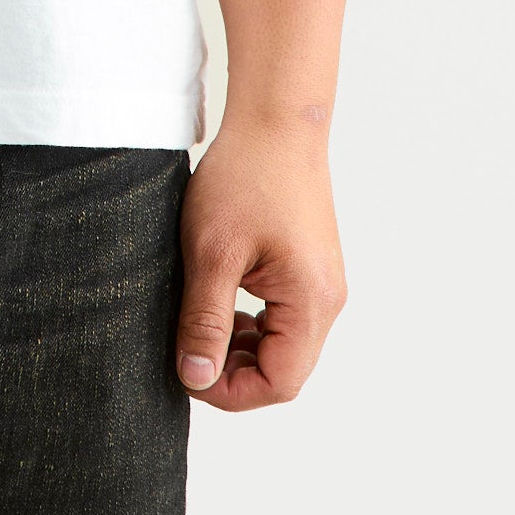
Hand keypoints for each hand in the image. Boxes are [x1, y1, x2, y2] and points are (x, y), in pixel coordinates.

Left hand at [176, 119, 347, 410]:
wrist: (275, 122)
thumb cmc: (243, 178)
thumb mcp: (211, 253)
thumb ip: (204, 320)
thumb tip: (195, 377)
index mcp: (311, 302)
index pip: (279, 383)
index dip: (230, 391)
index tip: (186, 373)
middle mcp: (327, 300)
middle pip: (284, 369)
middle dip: (234, 371)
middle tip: (186, 349)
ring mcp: (322, 284)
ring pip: (283, 344)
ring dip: (241, 347)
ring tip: (199, 323)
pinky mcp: (310, 268)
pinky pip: (284, 316)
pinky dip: (252, 323)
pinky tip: (219, 301)